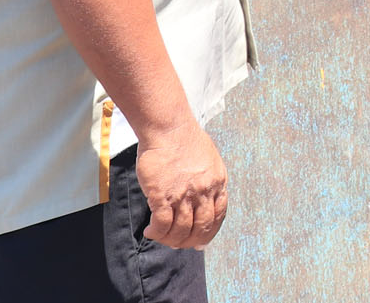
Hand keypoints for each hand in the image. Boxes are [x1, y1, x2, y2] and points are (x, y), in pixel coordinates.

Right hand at [135, 119, 228, 248]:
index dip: (208, 233)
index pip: (218, 216)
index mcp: (218, 182)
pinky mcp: (163, 195)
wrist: (168, 127)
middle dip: (189, 241)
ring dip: (170, 239)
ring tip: (160, 236)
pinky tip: (150, 231)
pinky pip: (162, 224)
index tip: (199, 241)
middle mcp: (204, 191)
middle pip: (201, 228)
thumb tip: (203, 200)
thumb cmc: (184, 140)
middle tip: (177, 243)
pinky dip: (157, 233)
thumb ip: (208, 180)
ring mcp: (184, 194)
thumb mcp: (208, 160)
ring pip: (180, 230)